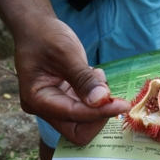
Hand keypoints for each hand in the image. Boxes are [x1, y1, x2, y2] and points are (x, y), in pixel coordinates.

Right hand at [13, 14, 130, 145]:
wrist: (36, 27)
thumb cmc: (45, 36)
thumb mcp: (66, 53)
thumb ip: (84, 78)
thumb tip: (101, 100)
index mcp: (36, 100)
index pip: (74, 116)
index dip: (99, 112)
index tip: (122, 104)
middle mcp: (43, 110)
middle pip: (78, 132)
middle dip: (98, 117)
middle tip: (109, 94)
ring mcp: (54, 108)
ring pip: (84, 125)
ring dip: (99, 108)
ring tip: (97, 77)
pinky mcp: (65, 103)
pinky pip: (86, 112)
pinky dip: (96, 100)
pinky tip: (94, 77)